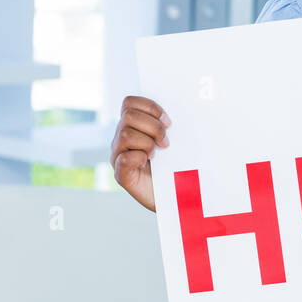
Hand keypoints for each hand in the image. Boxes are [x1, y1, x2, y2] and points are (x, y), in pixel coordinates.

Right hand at [111, 95, 170, 212]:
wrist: (177, 198)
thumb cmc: (177, 167)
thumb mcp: (175, 142)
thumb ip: (169, 126)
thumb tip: (183, 111)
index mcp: (132, 127)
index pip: (129, 102)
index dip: (150, 107)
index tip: (169, 122)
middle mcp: (121, 139)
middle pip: (128, 116)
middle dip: (153, 126)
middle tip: (166, 142)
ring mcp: (118, 156)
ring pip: (125, 134)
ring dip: (147, 142)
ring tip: (158, 154)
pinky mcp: (121, 174)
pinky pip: (125, 158)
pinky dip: (140, 157)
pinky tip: (149, 163)